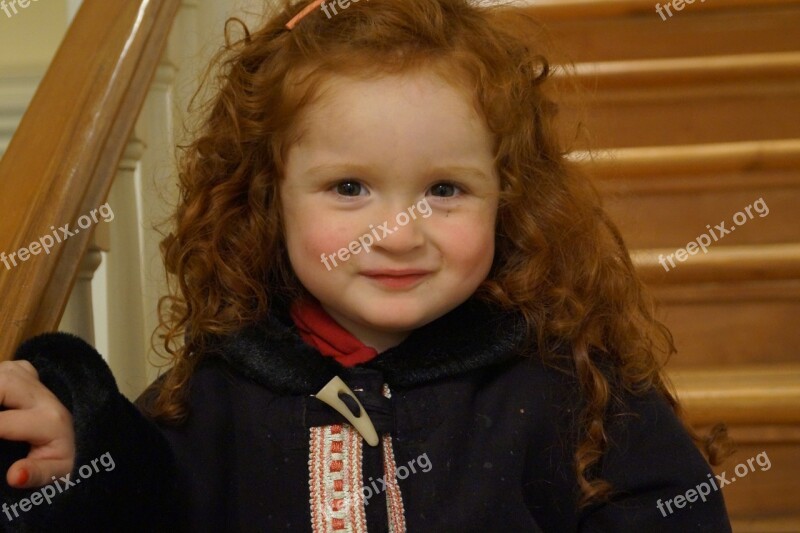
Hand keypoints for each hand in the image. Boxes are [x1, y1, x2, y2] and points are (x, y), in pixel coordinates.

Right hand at [0, 360, 74, 488]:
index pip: (3, 422)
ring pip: (6, 371)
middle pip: (6, 382)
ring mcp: (40, 385)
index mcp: (49, 421)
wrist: (89, 442)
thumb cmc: (69, 462)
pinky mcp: (35, 378)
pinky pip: (11, 367)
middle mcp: (45, 398)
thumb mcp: (57, 475)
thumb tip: (14, 475)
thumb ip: (36, 474)